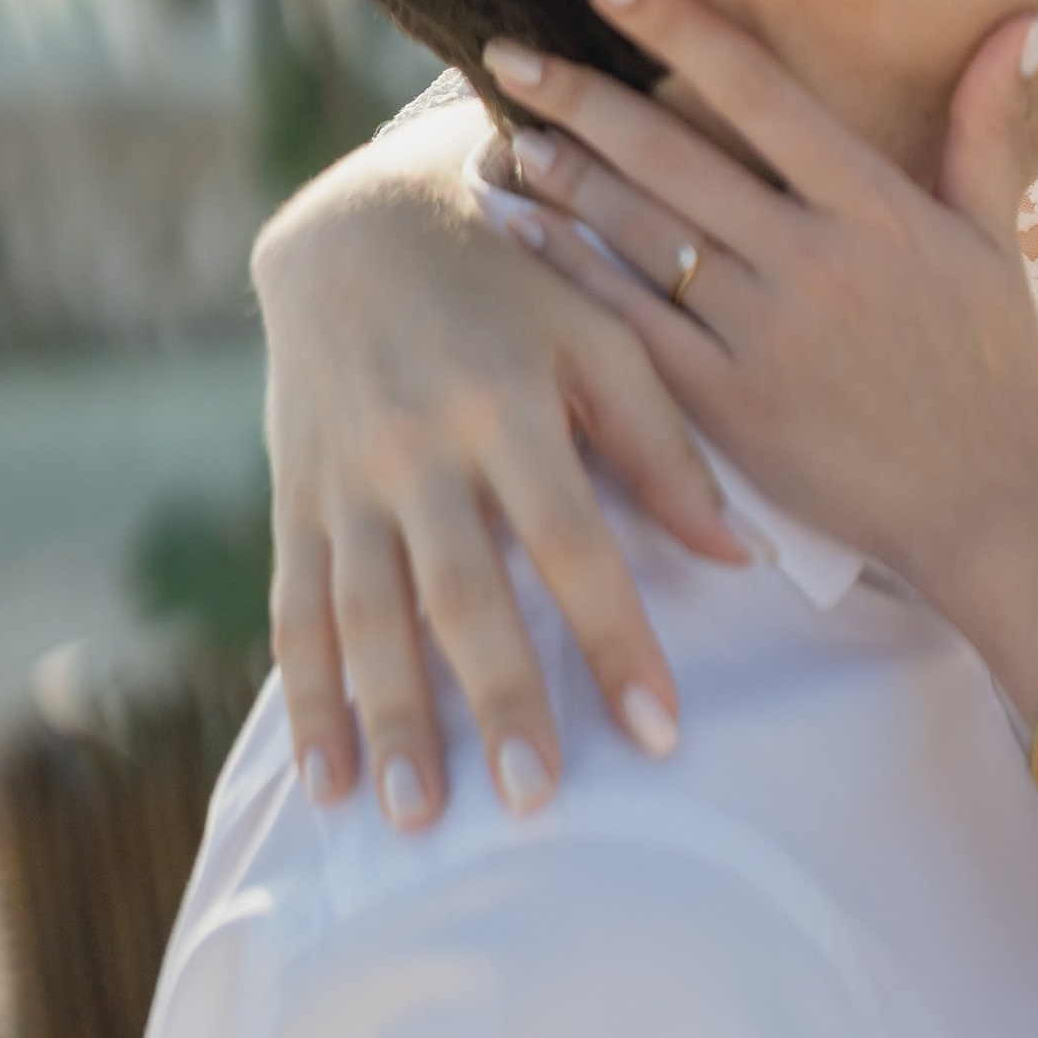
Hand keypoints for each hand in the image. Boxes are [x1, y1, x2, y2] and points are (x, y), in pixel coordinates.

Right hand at [254, 105, 752, 825]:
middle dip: (496, 700)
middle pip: (461, 594)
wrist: (360, 221)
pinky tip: (326, 778)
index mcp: (509, 402)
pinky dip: (308, 698)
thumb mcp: (603, 331)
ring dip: (390, 720)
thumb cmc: (516, 280)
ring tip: (414, 816)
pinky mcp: (296, 496)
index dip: (616, 640)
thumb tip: (741, 558)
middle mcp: (420, 444)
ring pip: (365, 616)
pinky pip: (296, 609)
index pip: (573, 543)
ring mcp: (347, 476)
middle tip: (533, 801)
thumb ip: (666, 445)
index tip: (660, 732)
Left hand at [485, 0, 1037, 691]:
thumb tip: (1027, 17)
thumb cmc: (995, 368)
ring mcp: (769, 335)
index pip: (762, 92)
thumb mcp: (998, 238)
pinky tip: (524, 234)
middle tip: (507, 54)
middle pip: (675, 157)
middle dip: (582, 99)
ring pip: (643, 236)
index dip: (681, 28)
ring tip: (509, 136)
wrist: (992, 509)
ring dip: (566, 180)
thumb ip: (988, 122)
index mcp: (879, 207)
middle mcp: (817, 259)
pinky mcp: (731, 408)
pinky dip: (572, 275)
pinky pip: (633, 327)